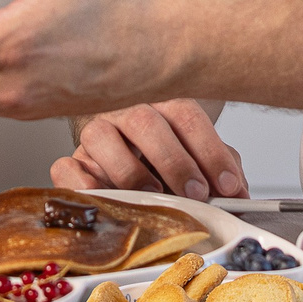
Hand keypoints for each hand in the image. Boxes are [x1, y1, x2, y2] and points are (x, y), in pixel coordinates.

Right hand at [50, 101, 245, 200]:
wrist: (128, 156)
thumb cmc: (166, 157)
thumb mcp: (200, 155)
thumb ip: (221, 168)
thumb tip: (237, 193)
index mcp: (162, 103)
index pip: (186, 114)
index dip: (209, 150)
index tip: (227, 185)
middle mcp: (125, 111)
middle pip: (146, 122)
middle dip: (175, 160)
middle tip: (196, 192)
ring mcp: (95, 134)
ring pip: (101, 136)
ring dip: (130, 170)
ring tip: (153, 195)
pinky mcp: (72, 161)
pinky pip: (65, 166)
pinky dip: (81, 183)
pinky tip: (104, 198)